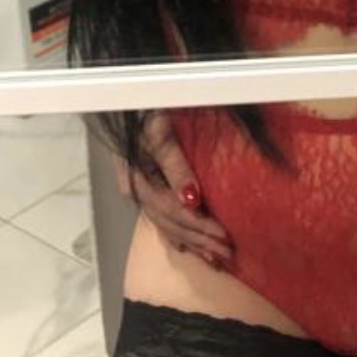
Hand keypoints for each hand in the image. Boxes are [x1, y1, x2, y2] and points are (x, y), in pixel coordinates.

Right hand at [117, 112, 234, 269]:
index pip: (173, 210)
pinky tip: (188, 249)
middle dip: (200, 239)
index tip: (223, 235)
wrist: (129, 98)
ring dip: (191, 243)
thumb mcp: (161, 130)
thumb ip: (175, 164)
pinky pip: (160, 220)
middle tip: (227, 253)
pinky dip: (177, 236)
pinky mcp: (142, 188)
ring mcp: (138, 190)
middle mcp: (136, 188)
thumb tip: (191, 199)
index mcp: (140, 176)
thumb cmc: (148, 107)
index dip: (198, 226)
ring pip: (165, 225)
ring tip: (215, 258)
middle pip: (170, 222)